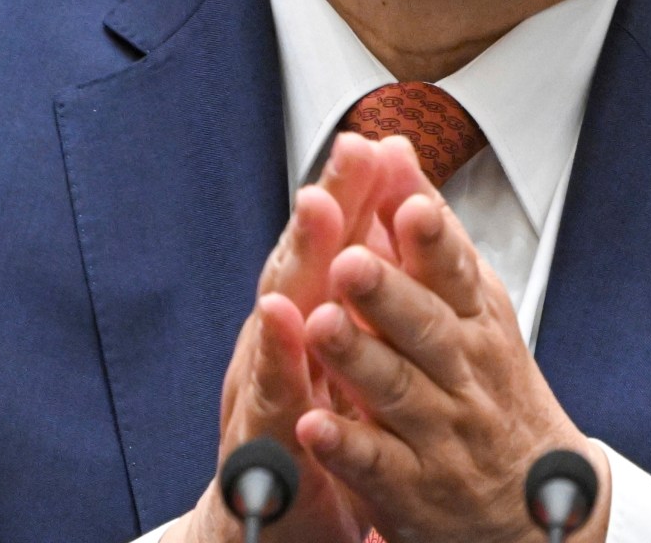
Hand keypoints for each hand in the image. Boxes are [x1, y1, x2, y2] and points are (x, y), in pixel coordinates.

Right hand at [177, 136, 434, 542]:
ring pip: (277, 325)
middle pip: (299, 270)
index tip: (372, 145)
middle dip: (314, 226)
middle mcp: (282, 338)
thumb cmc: (307, 413)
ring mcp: (267, 384)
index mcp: (311, 310)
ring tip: (307, 239)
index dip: (351, 194)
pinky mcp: (262, 436)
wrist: (270, 509)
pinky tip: (278, 326)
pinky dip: (274, 363)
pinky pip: (271, 397)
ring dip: (290, 281)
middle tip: (326, 182)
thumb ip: (357, 264)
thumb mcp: (340, 335)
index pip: (335, 242)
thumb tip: (388, 190)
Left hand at [297, 190, 609, 542]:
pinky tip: (312, 424)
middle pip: (424, 327)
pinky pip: (376, 464)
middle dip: (387, 293)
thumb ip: (425, 231)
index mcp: (474, 320)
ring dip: (357, 358)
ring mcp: (438, 431)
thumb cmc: (490, 386)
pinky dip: (345, 445)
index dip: (433, 240)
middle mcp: (461, 371)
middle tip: (349, 261)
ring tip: (319, 325)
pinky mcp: (411, 487)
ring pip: (396, 390)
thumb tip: (391, 148)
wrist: (533, 503)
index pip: (455, 271)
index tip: (409, 205)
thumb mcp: (472, 304)